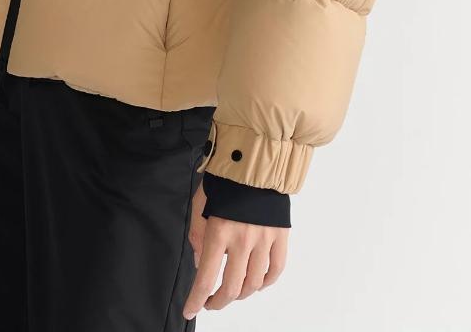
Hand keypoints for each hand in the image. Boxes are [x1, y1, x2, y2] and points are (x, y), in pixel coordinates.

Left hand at [183, 181, 288, 318]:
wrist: (255, 159)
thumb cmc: (225, 180)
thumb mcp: (200, 203)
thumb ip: (198, 235)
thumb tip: (201, 263)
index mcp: (219, 231)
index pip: (207, 278)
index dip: (196, 300)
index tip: (190, 310)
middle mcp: (243, 239)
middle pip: (232, 288)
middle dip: (218, 302)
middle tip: (211, 303)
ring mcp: (264, 239)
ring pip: (254, 284)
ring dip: (241, 294)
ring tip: (232, 291)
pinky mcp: (281, 236)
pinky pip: (275, 270)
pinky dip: (265, 283)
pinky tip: (256, 282)